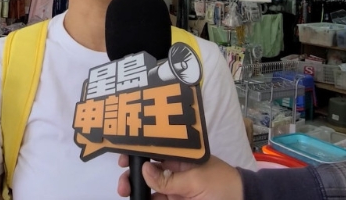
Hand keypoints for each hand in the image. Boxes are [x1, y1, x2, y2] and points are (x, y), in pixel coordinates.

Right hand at [117, 154, 243, 199]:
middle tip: (123, 184)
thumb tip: (143, 169)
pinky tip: (138, 199)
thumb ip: (169, 178)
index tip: (123, 158)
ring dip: (136, 189)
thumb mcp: (196, 180)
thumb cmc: (223, 185)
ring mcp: (177, 189)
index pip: (157, 150)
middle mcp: (177, 171)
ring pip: (150, 187)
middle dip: (133, 175)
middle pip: (149, 170)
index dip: (139, 152)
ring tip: (126, 193)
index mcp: (183, 157)